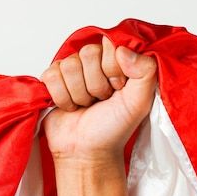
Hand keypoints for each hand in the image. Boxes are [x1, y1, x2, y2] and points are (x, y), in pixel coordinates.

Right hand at [41, 36, 157, 165]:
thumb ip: (145, 70)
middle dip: (94, 84)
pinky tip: (70, 107)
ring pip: (69, 66)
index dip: (112, 69)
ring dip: (78, 93)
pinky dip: (61, 97)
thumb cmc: (114, 128)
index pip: (109, 44)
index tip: (118, 89)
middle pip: (87, 54)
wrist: (88, 151)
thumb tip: (122, 49)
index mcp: (116, 61)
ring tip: (85, 106)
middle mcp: (93, 62)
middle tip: (100, 100)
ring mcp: (71, 70)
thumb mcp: (140, 101)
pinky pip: (51, 75)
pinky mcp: (51, 80)